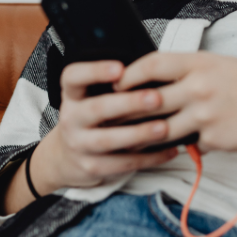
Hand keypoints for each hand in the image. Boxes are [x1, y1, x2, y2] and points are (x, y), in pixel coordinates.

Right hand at [32, 60, 179, 192]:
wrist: (66, 158)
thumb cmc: (92, 119)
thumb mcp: (92, 98)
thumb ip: (116, 87)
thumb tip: (156, 73)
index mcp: (72, 95)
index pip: (73, 77)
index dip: (94, 71)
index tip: (120, 69)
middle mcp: (71, 118)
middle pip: (96, 109)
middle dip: (128, 103)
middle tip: (156, 97)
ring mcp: (78, 144)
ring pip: (108, 140)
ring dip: (138, 133)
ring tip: (164, 127)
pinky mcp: (91, 167)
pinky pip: (122, 163)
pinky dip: (148, 157)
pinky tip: (169, 149)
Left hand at [115, 52, 236, 152]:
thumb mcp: (223, 65)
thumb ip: (192, 71)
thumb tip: (161, 80)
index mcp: (200, 63)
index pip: (152, 64)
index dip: (129, 74)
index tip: (117, 82)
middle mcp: (199, 87)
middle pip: (148, 100)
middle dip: (127, 111)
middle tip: (112, 116)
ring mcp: (205, 115)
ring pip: (162, 129)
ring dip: (148, 136)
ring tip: (133, 139)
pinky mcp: (214, 139)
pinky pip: (189, 145)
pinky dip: (185, 145)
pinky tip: (183, 145)